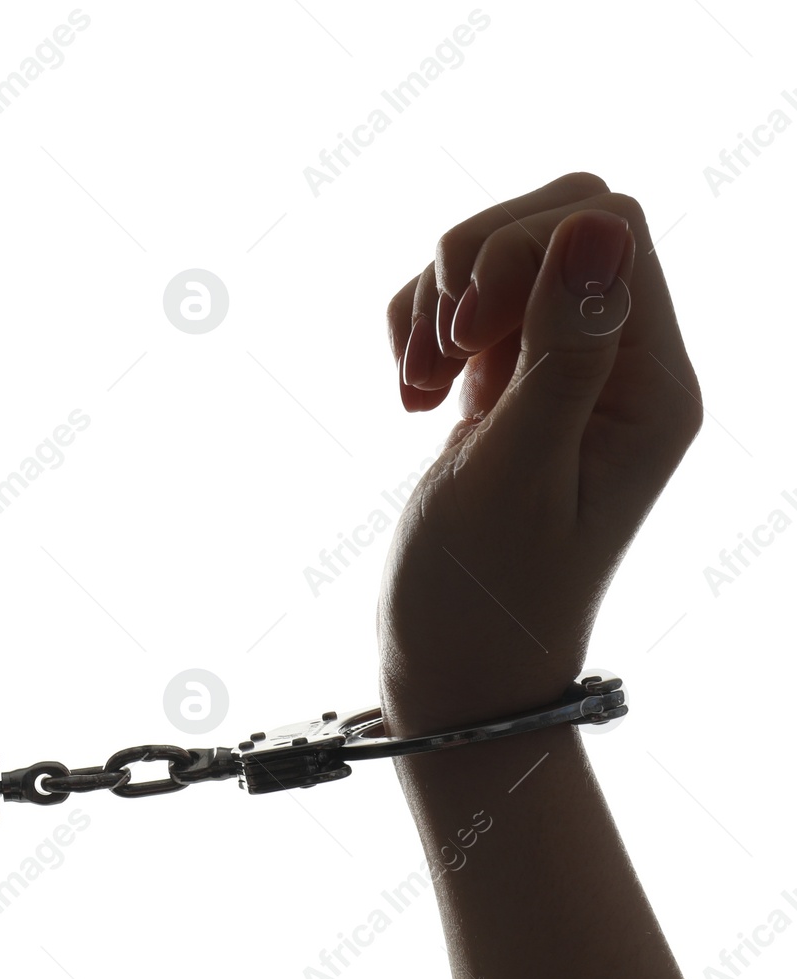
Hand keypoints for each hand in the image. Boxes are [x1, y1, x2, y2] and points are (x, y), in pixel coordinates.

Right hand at [378, 173, 701, 733]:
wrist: (455, 673)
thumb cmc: (485, 596)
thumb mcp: (517, 471)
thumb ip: (562, 347)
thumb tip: (597, 225)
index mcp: (651, 388)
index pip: (609, 227)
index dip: (522, 249)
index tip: (466, 337)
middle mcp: (620, 369)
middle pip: (554, 221)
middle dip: (471, 265)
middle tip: (440, 358)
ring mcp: (562, 373)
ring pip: (496, 255)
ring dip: (434, 302)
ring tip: (416, 387)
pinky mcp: (509, 385)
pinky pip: (462, 303)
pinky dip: (419, 328)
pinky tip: (412, 393)